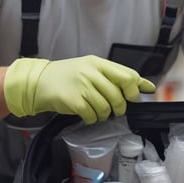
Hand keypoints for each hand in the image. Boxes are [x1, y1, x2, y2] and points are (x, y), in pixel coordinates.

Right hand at [4, 56, 155, 123]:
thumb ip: (116, 76)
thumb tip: (145, 86)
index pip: (127, 75)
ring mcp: (82, 86)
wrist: (38, 82)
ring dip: (104, 115)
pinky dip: (92, 119)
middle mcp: (91, 72)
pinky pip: (92, 115)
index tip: (137, 96)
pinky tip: (86, 115)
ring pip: (106, 107)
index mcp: (98, 63)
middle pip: (119, 95)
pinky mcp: (73, 100)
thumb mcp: (91, 69)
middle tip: (114, 109)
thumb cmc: (67, 77)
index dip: (135, 88)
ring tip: (96, 111)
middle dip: (120, 107)